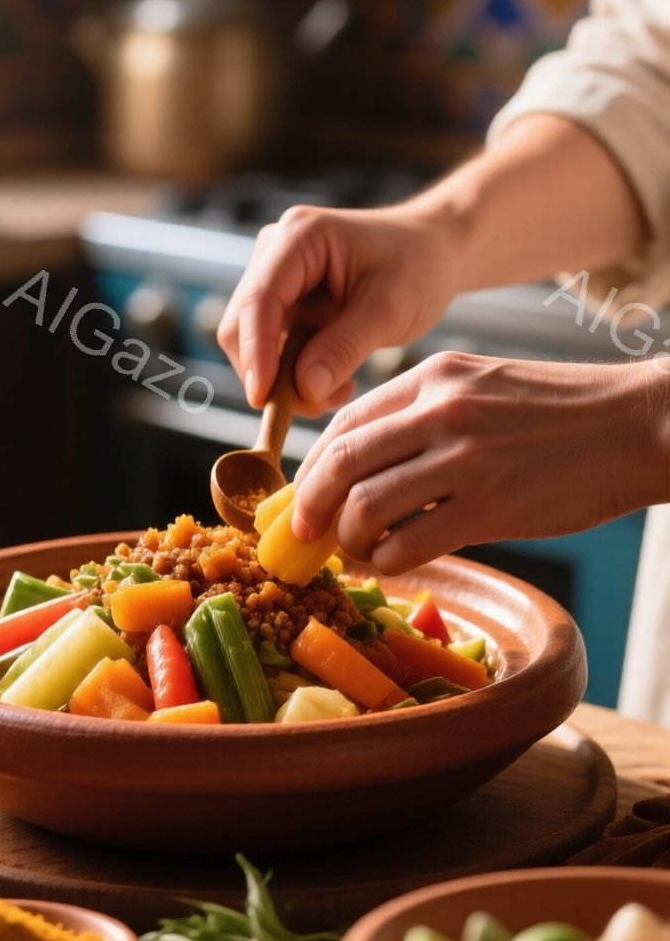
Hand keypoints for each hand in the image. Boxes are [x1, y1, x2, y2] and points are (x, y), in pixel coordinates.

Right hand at [217, 201, 458, 411]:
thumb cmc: (418, 266)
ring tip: (338, 391)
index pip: (259, 300)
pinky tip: (335, 379)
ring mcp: (275, 274)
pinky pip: (273, 346)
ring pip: (254, 342)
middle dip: (270, 372)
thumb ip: (344, 348)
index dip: (256, 352)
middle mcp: (275, 251)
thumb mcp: (390, 309)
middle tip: (316, 405)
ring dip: (285, 378)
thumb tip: (303, 390)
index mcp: (299, 237)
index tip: (263, 399)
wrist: (433, 251)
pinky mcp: (283, 299)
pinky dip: (295, 372)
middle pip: (243, 324)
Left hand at [291, 353, 669, 574]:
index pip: (345, 421)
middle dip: (311, 505)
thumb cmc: (562, 414)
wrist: (635, 425)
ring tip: (358, 551)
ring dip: (350, 538)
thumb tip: (370, 464)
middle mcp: (440, 410)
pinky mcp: (491, 505)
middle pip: (341, 462)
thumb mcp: (483, 387)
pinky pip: (411, 542)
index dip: (315, 464)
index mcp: (433, 377)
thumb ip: (426, 414)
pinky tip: (395, 563)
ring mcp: (464, 458)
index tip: (308, 493)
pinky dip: (390, 560)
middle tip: (305, 533)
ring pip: (366, 505)